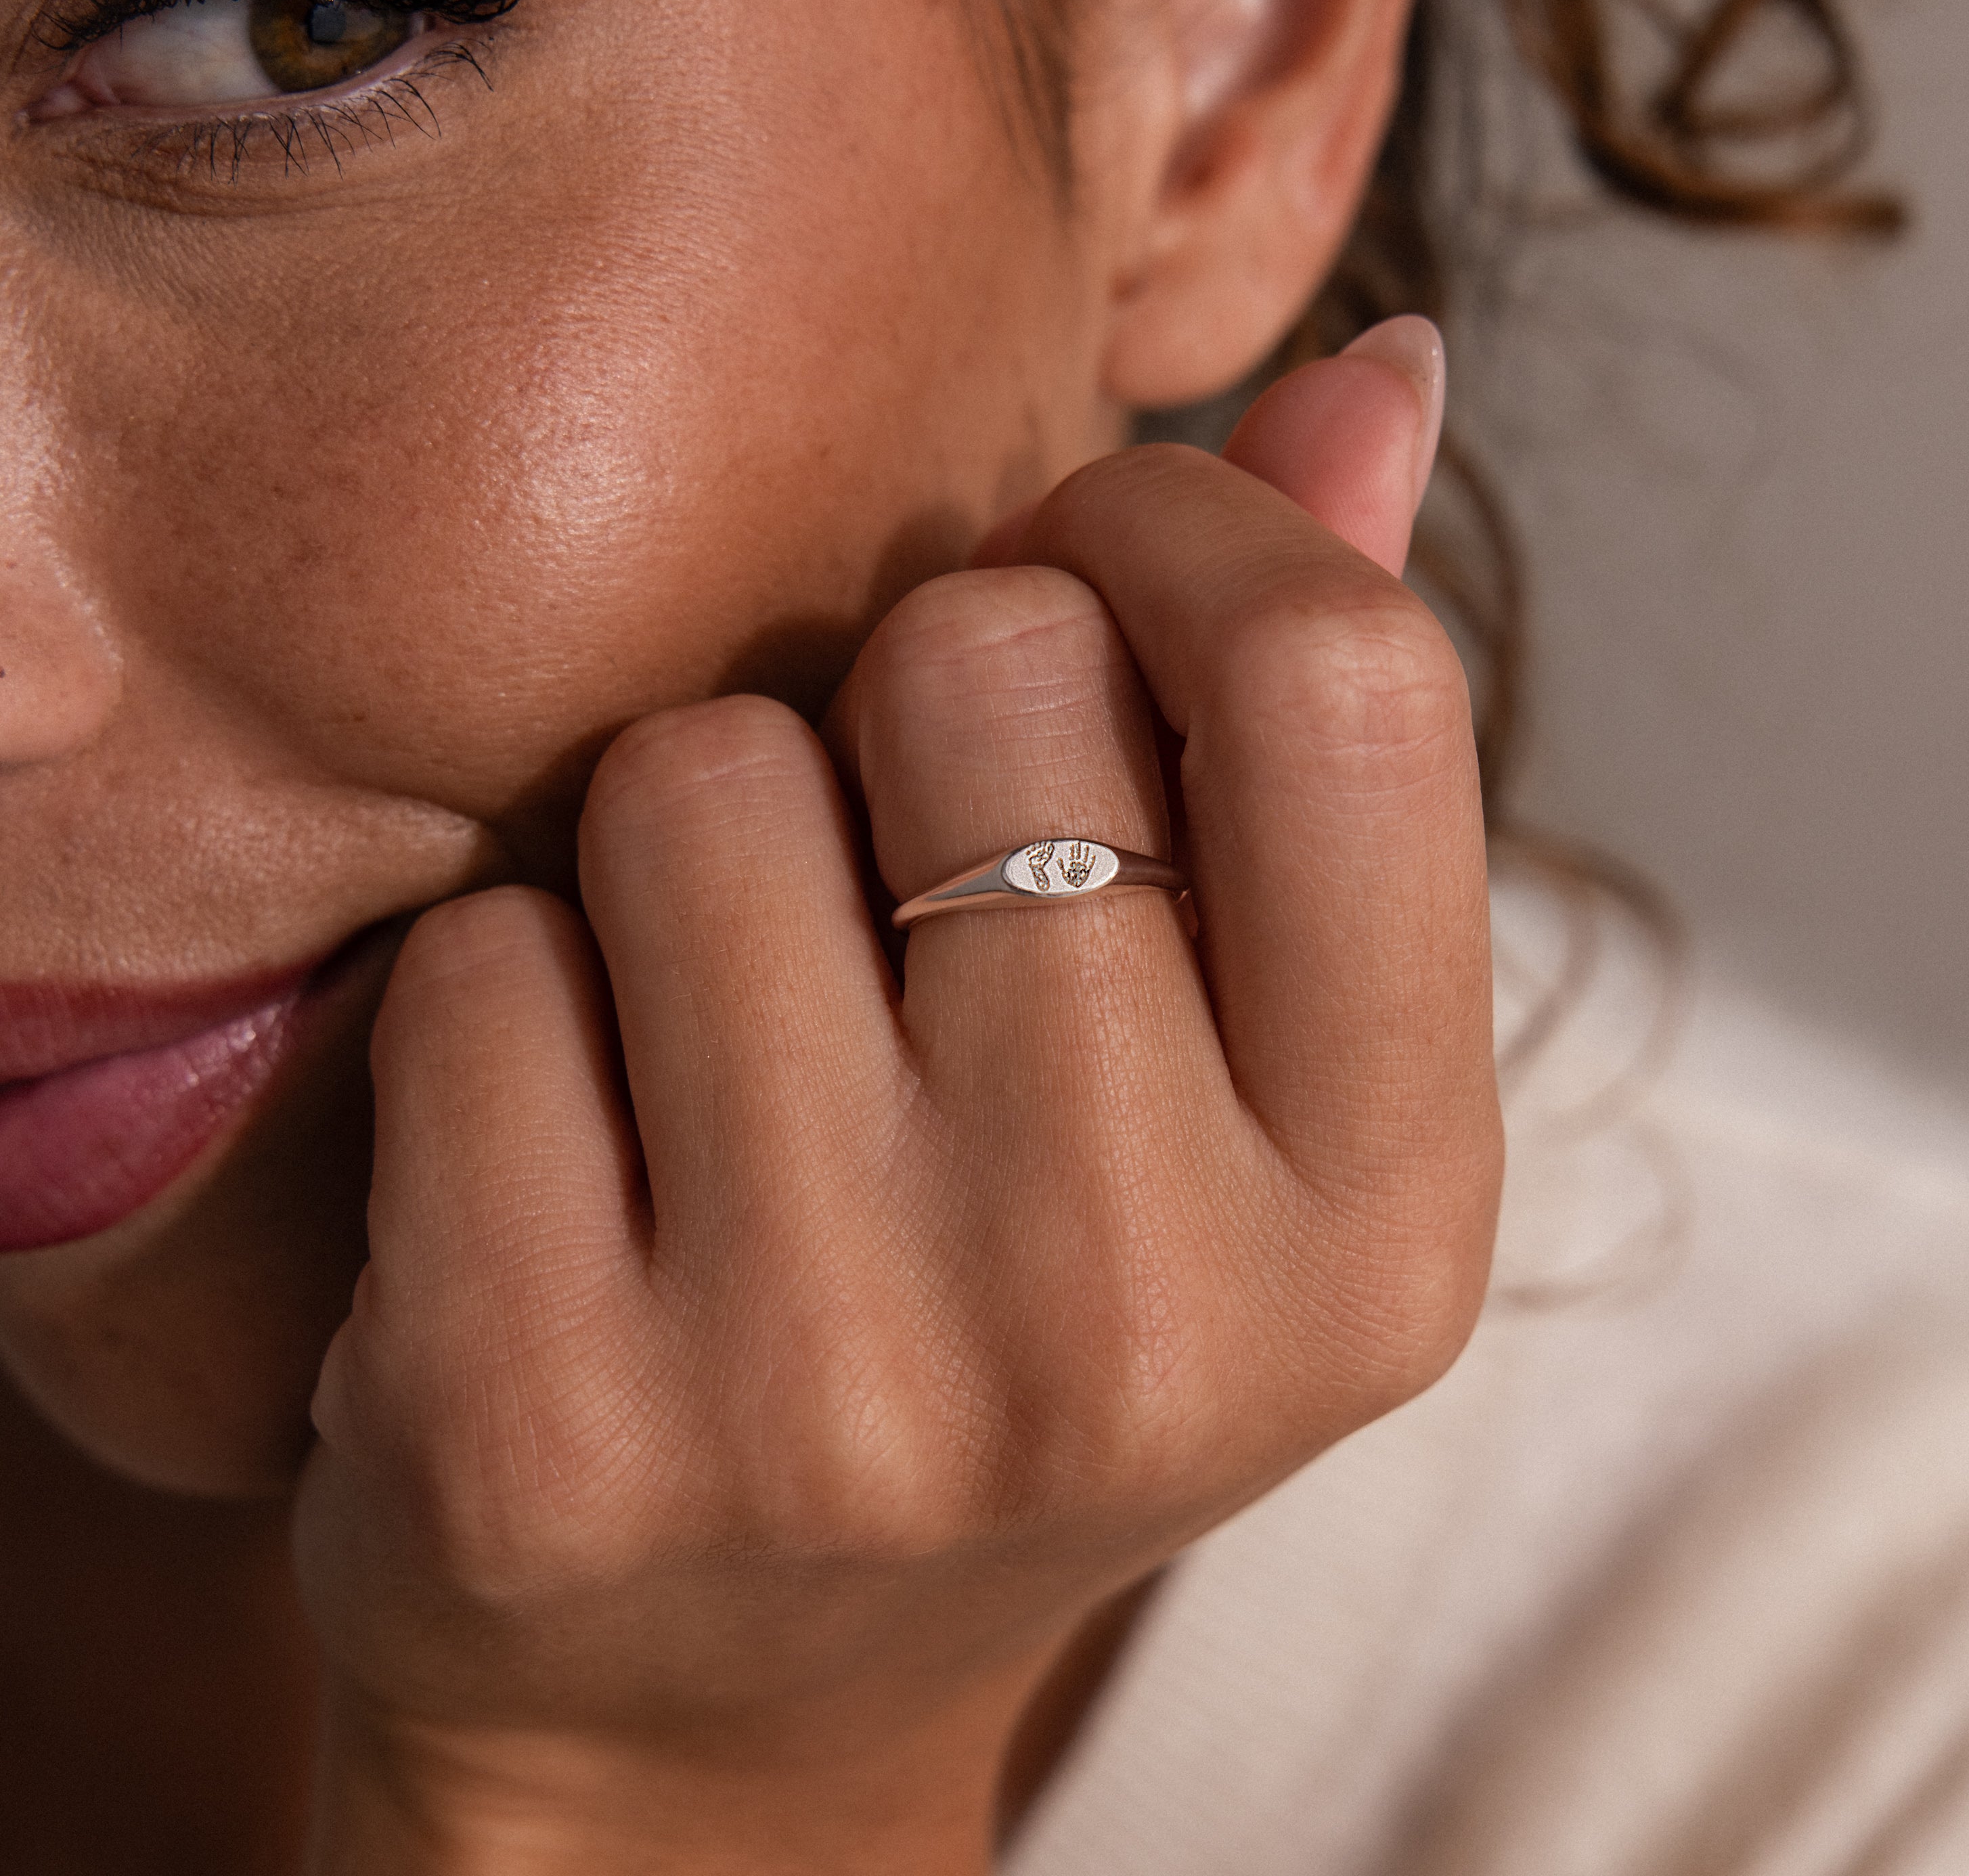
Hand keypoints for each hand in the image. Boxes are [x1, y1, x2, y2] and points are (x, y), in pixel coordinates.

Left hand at [293, 323, 1502, 1872]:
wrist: (726, 1706)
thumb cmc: (1016, 1326)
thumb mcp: (1238, 1083)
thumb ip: (1312, 737)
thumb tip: (1381, 364)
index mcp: (1381, 1218)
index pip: (1340, 676)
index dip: (1185, 535)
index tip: (1086, 582)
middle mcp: (1144, 1320)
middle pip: (985, 671)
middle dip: (908, 699)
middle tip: (892, 876)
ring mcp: (839, 1393)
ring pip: (701, 780)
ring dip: (695, 836)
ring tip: (734, 1031)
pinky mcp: (543, 1432)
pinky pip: (484, 960)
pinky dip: (514, 994)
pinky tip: (580, 1152)